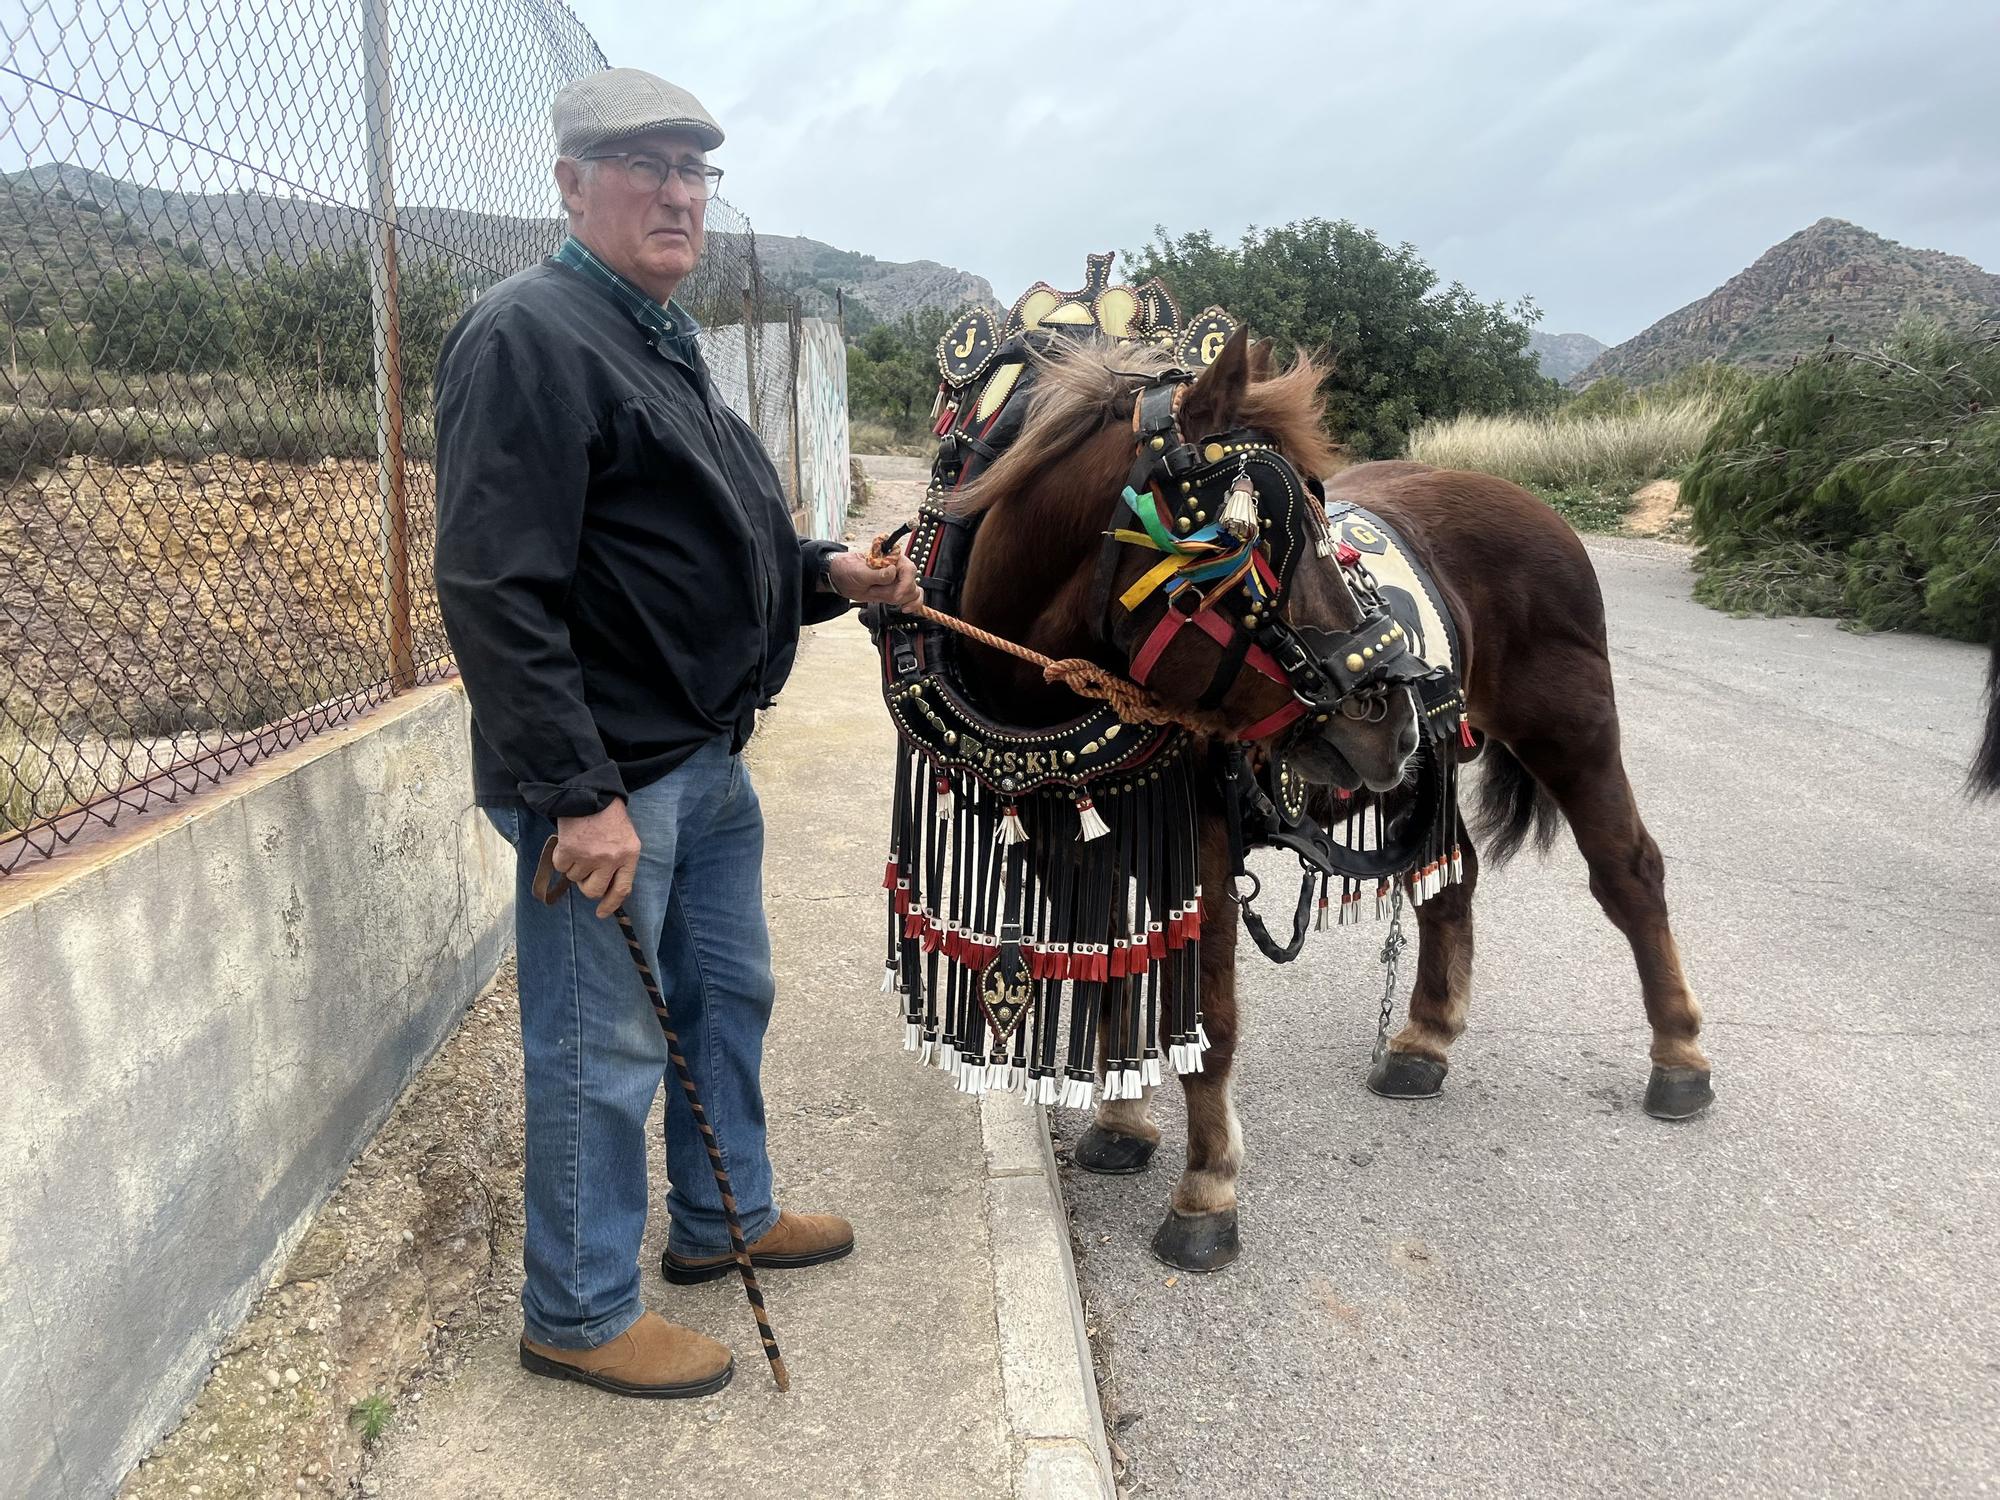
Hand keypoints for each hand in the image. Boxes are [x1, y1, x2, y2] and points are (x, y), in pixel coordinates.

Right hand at [554, 800, 640, 918]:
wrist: (590, 792)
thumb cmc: (610, 817)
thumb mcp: (626, 839)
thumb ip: (621, 862)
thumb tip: (609, 889)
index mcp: (629, 856)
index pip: (622, 889)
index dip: (611, 904)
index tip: (601, 913)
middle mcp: (610, 859)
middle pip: (594, 890)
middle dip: (587, 885)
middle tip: (586, 872)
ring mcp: (589, 856)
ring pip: (575, 878)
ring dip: (574, 866)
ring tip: (580, 846)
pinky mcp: (569, 850)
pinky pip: (561, 867)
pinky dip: (561, 858)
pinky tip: (569, 843)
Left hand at [828, 548, 920, 607]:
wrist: (842, 578)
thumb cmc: (849, 569)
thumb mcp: (859, 572)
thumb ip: (876, 574)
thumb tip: (892, 572)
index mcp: (891, 558)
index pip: (908, 570)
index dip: (905, 584)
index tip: (896, 595)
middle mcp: (898, 569)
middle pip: (911, 584)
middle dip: (895, 594)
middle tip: (875, 592)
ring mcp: (899, 581)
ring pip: (913, 593)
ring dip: (898, 600)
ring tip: (879, 595)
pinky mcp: (898, 591)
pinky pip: (913, 598)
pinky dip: (913, 605)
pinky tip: (905, 609)